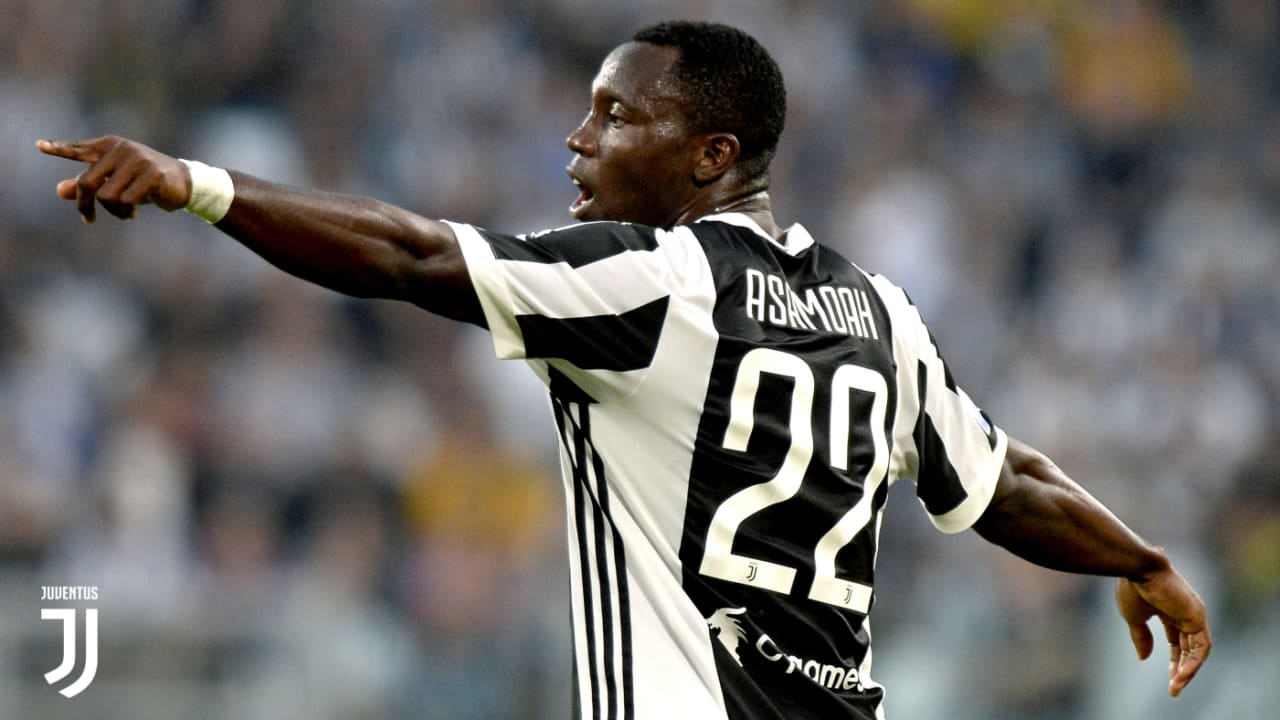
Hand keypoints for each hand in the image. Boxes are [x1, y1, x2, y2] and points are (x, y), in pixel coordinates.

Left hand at [37, 136, 190, 222]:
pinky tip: (130, 215)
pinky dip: (124, 214)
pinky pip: (125, 201)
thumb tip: (59, 191)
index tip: (39, 146)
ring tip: (122, 214)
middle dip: (85, 205)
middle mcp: (121, 149)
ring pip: (106, 196)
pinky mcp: (152, 175)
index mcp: (110, 145)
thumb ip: (88, 184)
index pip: (79, 149)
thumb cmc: (145, 180)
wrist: (184, 182)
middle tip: (88, 218)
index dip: (59, 149)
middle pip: (87, 182)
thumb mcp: (115, 181)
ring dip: (111, 212)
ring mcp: (137, 160)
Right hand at [1116, 566, 1210, 696]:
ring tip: (1176, 686)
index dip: (1174, 662)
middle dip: (1182, 670)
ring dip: (1189, 670)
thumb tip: (1144, 658)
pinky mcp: (1197, 616)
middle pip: (1189, 648)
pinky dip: (1194, 662)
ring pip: (1198, 650)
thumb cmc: (1132, 588)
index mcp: (1169, 611)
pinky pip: (1201, 646)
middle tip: (1174, 689)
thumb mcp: (1134, 618)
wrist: (1138, 569)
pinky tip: (1182, 674)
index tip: (1169, 680)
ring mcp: (1194, 614)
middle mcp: (1185, 613)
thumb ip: (1142, 637)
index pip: (1177, 642)